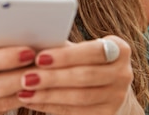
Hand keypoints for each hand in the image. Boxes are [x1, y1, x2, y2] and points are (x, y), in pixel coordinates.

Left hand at [16, 36, 141, 114]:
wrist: (107, 87)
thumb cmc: (83, 59)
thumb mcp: (79, 49)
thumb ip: (62, 44)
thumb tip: (30, 40)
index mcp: (119, 49)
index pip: (93, 51)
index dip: (66, 56)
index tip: (39, 57)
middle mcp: (123, 74)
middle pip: (85, 76)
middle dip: (53, 78)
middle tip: (26, 77)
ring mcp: (117, 97)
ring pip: (80, 97)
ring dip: (48, 95)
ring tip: (24, 90)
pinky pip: (75, 112)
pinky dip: (50, 106)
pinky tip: (31, 100)